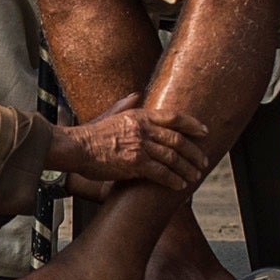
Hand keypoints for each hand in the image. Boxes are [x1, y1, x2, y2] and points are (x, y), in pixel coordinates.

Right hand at [38, 104, 198, 195]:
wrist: (75, 148)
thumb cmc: (91, 135)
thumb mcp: (111, 115)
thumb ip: (125, 105)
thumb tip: (136, 93)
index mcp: (139, 115)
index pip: (174, 117)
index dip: (192, 124)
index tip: (204, 132)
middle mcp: (143, 128)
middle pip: (178, 139)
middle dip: (194, 152)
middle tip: (203, 161)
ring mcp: (140, 145)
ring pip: (172, 158)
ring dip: (187, 169)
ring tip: (194, 176)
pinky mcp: (135, 163)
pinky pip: (161, 173)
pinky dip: (173, 180)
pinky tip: (179, 185)